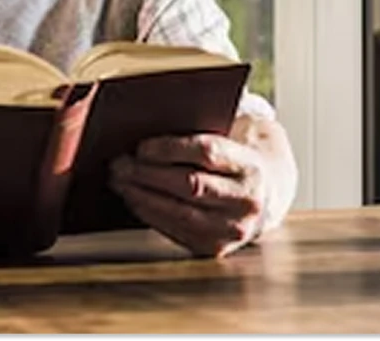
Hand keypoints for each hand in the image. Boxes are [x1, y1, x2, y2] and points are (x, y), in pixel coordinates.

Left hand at [109, 133, 267, 257]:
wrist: (260, 200)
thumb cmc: (229, 163)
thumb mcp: (225, 141)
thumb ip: (194, 134)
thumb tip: (144, 131)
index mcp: (250, 165)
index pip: (207, 152)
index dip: (168, 149)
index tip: (140, 147)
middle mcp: (246, 200)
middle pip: (190, 185)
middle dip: (148, 174)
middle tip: (119, 164)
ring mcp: (233, 229)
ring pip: (180, 212)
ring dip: (142, 196)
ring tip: (119, 182)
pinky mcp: (215, 247)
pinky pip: (175, 230)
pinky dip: (149, 213)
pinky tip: (133, 199)